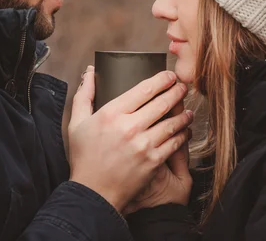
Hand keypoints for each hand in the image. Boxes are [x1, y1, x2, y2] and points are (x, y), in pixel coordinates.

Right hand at [68, 66, 193, 212]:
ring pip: (172, 122)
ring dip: (184, 113)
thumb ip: (84, 95)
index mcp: (111, 114)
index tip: (170, 76)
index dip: (162, 79)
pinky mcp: (153, 161)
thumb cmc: (84, 158)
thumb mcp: (77, 123)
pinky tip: (185, 130)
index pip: (144, 89)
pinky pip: (175, 143)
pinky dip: (183, 134)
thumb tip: (89, 72)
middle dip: (177, 92)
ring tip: (188, 109)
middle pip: (162, 102)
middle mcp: (129, 127)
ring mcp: (143, 145)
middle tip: (184, 87)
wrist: (94, 193)